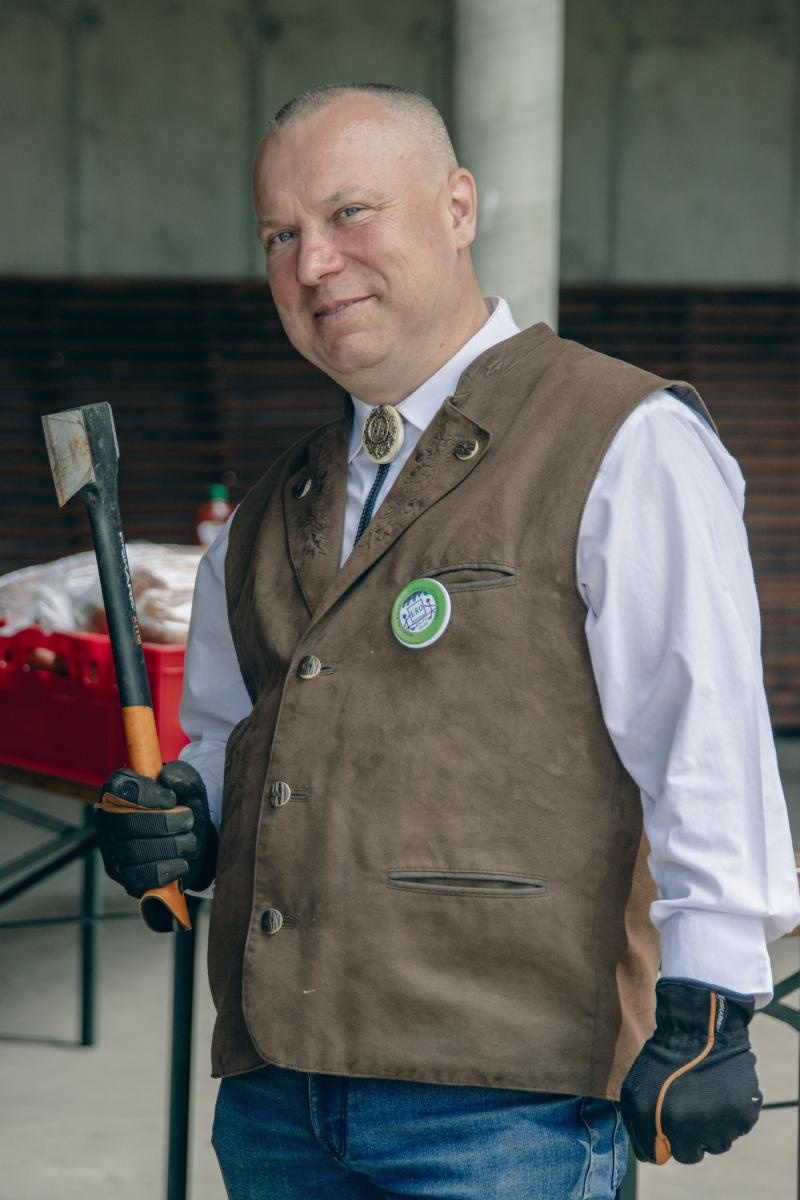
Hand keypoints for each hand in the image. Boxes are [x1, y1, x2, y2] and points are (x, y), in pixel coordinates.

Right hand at [95, 761, 216, 895]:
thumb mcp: (188, 786)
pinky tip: (180, 863)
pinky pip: (138, 877)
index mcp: (117, 791)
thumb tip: (167, 777)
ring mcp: (111, 849)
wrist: (189, 840)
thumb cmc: (182, 807)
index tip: (172, 799)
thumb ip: (181, 775)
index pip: (120, 788)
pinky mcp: (122, 875)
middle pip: (129, 822)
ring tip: (188, 841)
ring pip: (135, 851)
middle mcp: (107, 820)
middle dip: (165, 823)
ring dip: (171, 846)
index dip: (148, 794)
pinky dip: (165, 870)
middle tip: (188, 821)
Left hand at [620, 979, 761, 1163]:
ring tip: (701, 1095)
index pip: (664, 1155)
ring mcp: (727, 1122)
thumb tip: (653, 1155)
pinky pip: (735, 1127)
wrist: (700, 1027)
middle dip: (685, 1135)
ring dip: (708, 1126)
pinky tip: (718, 1090)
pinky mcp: (746, 1112)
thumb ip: (638, 1128)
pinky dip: (728, 1114)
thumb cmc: (663, 1057)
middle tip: (684, 1106)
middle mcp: (701, 1129)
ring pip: (716, 1142)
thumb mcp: (634, 1090)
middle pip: (692, 1153)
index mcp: (670, 1123)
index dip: (661, 1137)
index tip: (663, 1118)